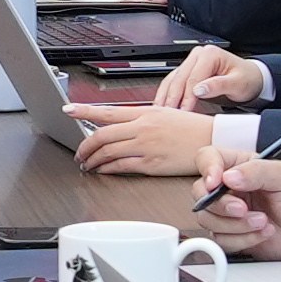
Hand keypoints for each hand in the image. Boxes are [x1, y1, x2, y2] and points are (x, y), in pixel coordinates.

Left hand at [68, 103, 219, 179]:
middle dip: (85, 145)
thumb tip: (120, 124)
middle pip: (102, 135)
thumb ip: (140, 118)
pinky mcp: (151, 164)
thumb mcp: (164, 113)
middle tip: (78, 153)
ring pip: (108, 152)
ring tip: (87, 164)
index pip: (107, 111)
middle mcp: (143, 128)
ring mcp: (146, 146)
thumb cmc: (191, 128)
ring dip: (93, 160)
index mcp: (145, 113)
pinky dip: (107, 169)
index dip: (84, 111)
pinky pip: (122, 167)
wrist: (212, 141)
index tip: (69, 110)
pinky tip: (103, 170)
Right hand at [149, 46, 261, 108]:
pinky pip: (173, 82)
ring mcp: (191, 62)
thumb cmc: (246, 79)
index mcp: (209, 54)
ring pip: (172, 79)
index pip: (193, 78)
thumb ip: (219, 85)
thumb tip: (199, 90)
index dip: (186, 97)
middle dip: (172, 97)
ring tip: (161, 112)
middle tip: (168, 114)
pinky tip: (163, 105)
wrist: (251, 78)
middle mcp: (198, 55)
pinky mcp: (188, 71)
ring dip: (165, 96)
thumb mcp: (237, 83)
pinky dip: (167, 94)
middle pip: (179, 78)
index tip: (183, 112)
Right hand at [195, 152, 280, 259]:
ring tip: (263, 221)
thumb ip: (257, 171)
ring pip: (208, 220)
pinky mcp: (233, 235)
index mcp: (240, 166)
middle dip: (220, 205)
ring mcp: (229, 213)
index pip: (208, 158)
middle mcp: (230, 189)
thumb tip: (228, 177)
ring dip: (235, 225)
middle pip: (200, 193)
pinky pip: (221, 241)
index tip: (216, 182)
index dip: (207, 169)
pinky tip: (264, 233)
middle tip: (242, 209)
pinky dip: (243, 239)